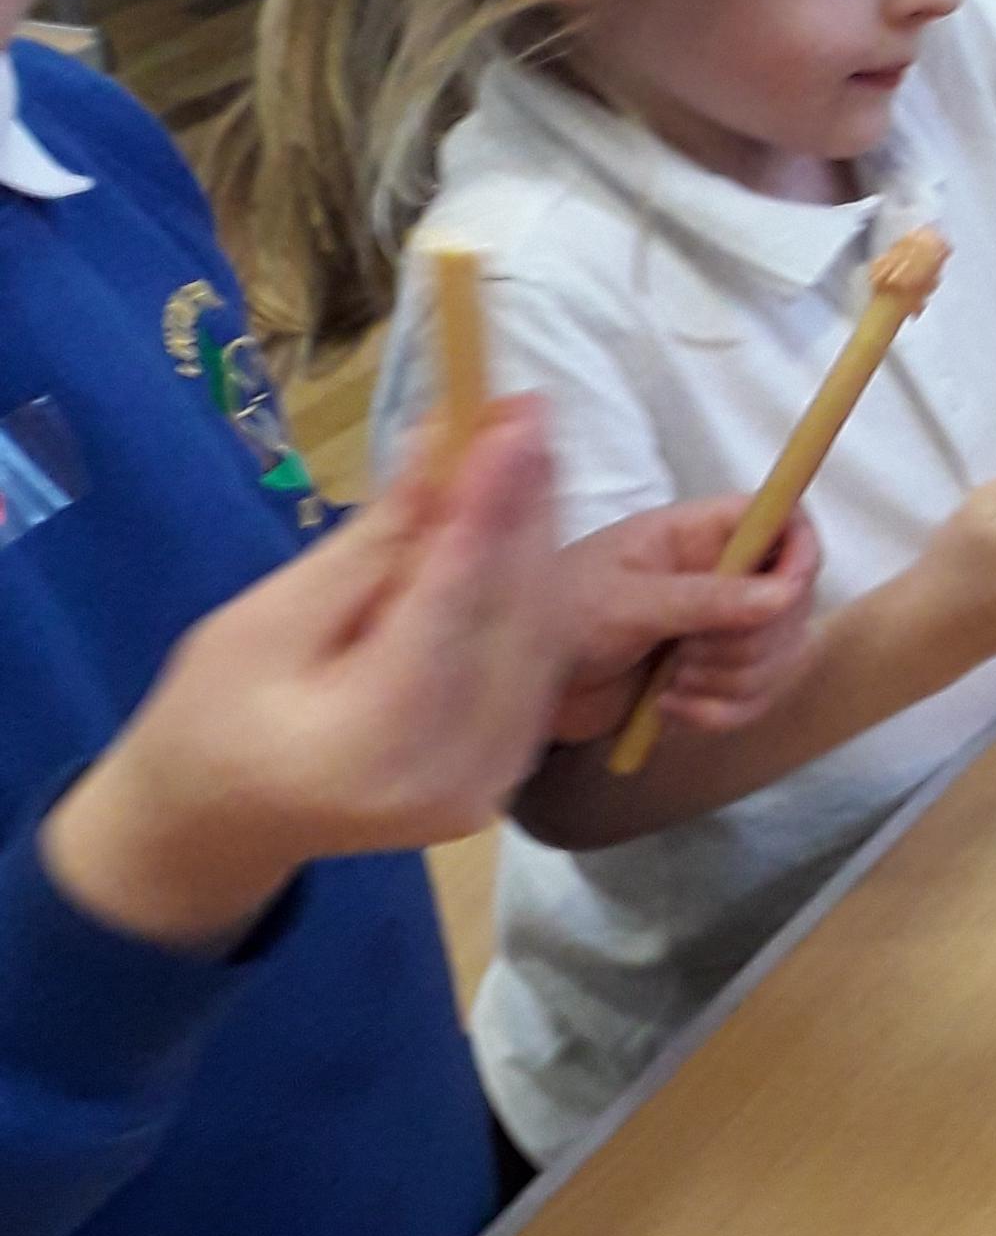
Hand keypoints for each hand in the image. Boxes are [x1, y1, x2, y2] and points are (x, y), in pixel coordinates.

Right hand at [43, 412, 567, 949]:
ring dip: (535, 538)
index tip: (516, 421)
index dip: (491, 506)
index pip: (452, 606)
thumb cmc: (213, 716)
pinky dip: (529, 587)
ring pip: (542, 635)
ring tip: (519, 449)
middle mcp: (459, 773)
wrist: (220, 824)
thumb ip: (371, 545)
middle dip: (525, 507)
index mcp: (378, 742)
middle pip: (517, 617)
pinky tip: (513, 524)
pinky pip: (536, 662)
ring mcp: (494, 782)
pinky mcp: (508, 772)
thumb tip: (442, 445)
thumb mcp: (267, 619)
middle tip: (524, 412)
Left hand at [546, 500, 824, 746]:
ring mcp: (715, 631)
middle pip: (793, 601)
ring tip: (672, 685)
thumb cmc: (552, 618)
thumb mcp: (624, 603)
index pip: (783, 521)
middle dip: (752, 642)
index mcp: (695, 535)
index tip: (785, 596)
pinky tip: (668, 710)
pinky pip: (754, 699)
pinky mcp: (708, 680)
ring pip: (780, 656)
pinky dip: (720, 713)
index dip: (799, 554)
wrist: (508, 689)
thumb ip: (703, 598)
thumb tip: (783, 594)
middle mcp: (717, 577)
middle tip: (691, 655)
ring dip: (732, 683)